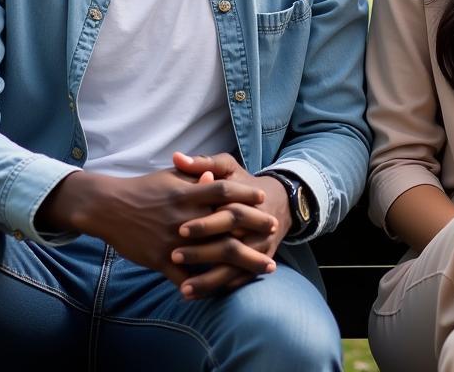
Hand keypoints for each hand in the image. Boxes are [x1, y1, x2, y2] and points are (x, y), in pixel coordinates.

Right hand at [38, 167, 274, 293]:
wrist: (109, 208)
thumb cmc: (144, 189)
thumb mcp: (170, 177)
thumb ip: (194, 176)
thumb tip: (215, 176)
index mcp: (186, 192)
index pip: (224, 189)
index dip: (245, 192)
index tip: (263, 198)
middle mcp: (184, 216)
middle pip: (227, 222)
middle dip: (254, 226)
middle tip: (274, 228)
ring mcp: (174, 240)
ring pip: (215, 253)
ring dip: (243, 261)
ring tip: (266, 265)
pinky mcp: (161, 260)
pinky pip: (188, 277)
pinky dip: (207, 284)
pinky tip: (227, 289)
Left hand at [172, 152, 291, 295]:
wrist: (279, 202)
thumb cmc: (243, 182)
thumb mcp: (228, 167)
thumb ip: (203, 163)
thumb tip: (176, 157)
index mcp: (243, 202)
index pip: (226, 214)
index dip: (205, 223)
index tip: (180, 230)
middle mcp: (253, 227)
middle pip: (229, 244)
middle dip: (202, 253)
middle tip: (175, 258)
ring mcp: (257, 248)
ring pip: (233, 268)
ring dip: (209, 280)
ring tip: (184, 289)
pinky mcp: (257, 263)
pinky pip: (238, 280)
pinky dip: (218, 289)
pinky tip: (196, 295)